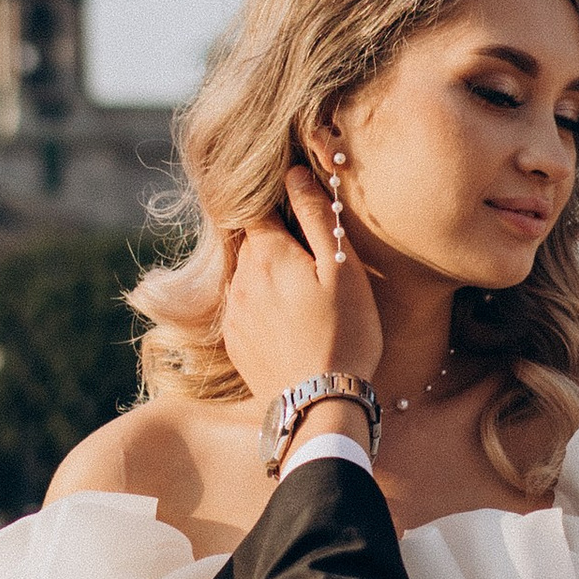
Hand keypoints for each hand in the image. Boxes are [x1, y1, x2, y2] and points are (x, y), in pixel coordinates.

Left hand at [220, 167, 383, 405]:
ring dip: (266, 272)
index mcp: (267, 254)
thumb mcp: (342, 269)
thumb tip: (295, 174)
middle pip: (250, 241)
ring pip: (244, 274)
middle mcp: (240, 279)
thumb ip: (317, 217)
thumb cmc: (344, 333)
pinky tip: (289, 318)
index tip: (293, 202)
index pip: (256, 207)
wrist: (320, 404)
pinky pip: (242, 307)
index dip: (275, 199)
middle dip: (273, 237)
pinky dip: (260, 303)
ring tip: (301, 289)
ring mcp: (233, 313)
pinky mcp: (235, 342)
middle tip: (307, 251)